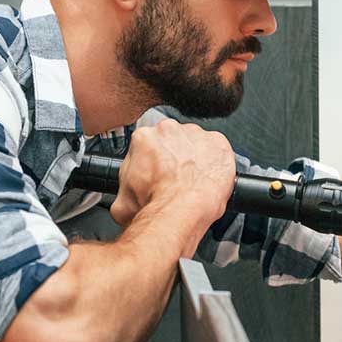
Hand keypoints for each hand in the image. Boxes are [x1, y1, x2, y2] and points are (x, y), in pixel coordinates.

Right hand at [109, 119, 235, 227]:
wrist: (180, 212)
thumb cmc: (155, 205)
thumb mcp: (122, 200)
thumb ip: (124, 189)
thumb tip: (126, 198)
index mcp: (144, 138)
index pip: (150, 144)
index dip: (155, 161)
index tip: (159, 173)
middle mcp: (170, 130)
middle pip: (174, 141)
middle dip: (176, 157)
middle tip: (177, 179)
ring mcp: (196, 135)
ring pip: (196, 144)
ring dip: (196, 159)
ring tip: (194, 181)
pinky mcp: (218, 143)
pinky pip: (218, 150)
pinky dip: (216, 163)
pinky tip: (209, 179)